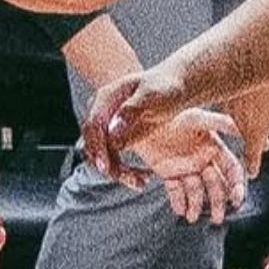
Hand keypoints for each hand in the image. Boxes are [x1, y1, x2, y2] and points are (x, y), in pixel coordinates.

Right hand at [83, 66, 189, 181]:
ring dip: (117, 172)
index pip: (93, 126)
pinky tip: (142, 176)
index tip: (105, 167)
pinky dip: (124, 171)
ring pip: (100, 156)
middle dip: (109, 166)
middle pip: (92, 144)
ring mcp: (107, 125)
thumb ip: (133, 111)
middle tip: (132, 179)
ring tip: (141, 181)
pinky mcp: (116, 137)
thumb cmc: (166, 87)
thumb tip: (112, 132)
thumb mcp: (153, 95)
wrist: (176, 88)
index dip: (97, 148)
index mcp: (106, 97)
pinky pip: (112, 159)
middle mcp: (102, 112)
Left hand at [133, 109, 247, 223]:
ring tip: (192, 216)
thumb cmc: (172, 112)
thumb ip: (223, 124)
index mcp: (213, 146)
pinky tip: (180, 210)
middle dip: (218, 202)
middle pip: (216, 185)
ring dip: (196, 206)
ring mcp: (185, 167)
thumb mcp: (198, 118)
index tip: (237, 200)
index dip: (236, 184)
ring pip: (196, 191)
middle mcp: (201, 159)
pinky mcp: (167, 172)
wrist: (141, 115)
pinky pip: (176, 191)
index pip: (231, 169)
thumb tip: (245, 129)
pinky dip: (178, 201)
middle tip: (218, 218)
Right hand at [221, 71, 268, 175]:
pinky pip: (232, 89)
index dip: (253, 165)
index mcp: (253, 130)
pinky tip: (253, 79)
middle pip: (243, 132)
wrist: (268, 40)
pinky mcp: (223, 75)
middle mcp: (236, 117)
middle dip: (252, 134)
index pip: (250, 157)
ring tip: (261, 98)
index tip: (253, 171)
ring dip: (247, 109)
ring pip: (237, 110)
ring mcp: (227, 95)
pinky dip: (242, 89)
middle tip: (262, 129)